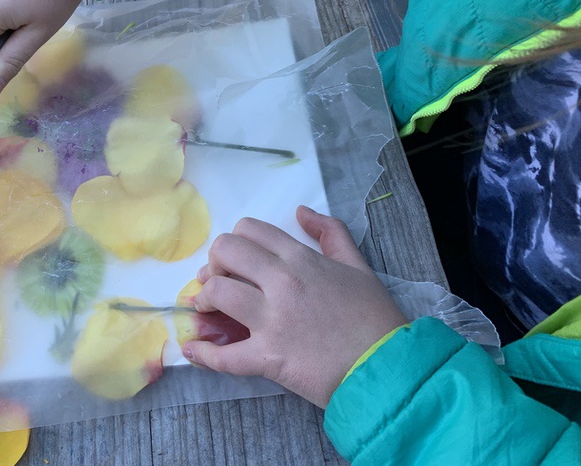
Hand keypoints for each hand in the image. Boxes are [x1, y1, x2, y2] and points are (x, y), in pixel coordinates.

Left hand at [183, 206, 407, 407]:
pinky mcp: (268, 358)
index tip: (235, 260)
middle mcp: (282, 283)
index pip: (249, 230)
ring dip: (204, 299)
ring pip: (217, 293)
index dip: (235, 240)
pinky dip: (203, 355)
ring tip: (207, 309)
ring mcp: (272, 320)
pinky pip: (224, 355)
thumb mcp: (359, 267)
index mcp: (301, 259)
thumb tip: (302, 212)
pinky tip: (193, 351)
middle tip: (218, 280)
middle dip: (214, 263)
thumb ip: (331, 233)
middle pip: (225, 252)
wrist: (388, 369)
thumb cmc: (374, 319)